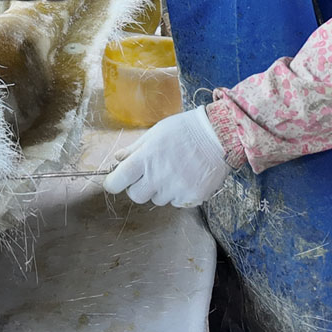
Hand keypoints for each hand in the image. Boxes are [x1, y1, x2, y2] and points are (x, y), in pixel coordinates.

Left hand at [103, 106, 232, 206]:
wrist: (219, 135)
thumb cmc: (185, 129)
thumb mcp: (155, 133)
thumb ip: (135, 149)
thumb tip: (117, 159)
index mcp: (146, 158)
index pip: (118, 181)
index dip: (113, 183)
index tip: (115, 182)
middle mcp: (159, 176)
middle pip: (135, 196)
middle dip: (137, 187)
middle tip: (148, 175)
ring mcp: (176, 188)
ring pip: (157, 199)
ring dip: (160, 189)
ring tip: (174, 171)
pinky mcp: (191, 197)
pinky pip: (176, 202)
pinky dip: (178, 193)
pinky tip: (186, 176)